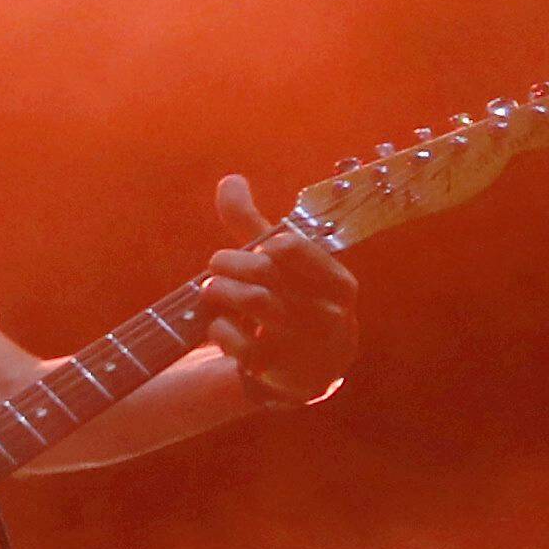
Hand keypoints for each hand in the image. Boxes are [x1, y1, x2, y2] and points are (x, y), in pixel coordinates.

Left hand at [194, 170, 359, 406]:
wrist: (310, 369)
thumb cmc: (295, 301)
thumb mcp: (283, 266)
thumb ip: (254, 224)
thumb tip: (230, 179)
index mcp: (337, 282)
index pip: (290, 245)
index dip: (264, 243)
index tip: (259, 250)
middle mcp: (326, 312)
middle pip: (261, 269)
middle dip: (227, 262)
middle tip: (217, 267)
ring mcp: (300, 342)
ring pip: (250, 300)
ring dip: (219, 290)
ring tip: (210, 290)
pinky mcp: (271, 369)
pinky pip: (234, 339)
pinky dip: (217, 327)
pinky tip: (219, 325)